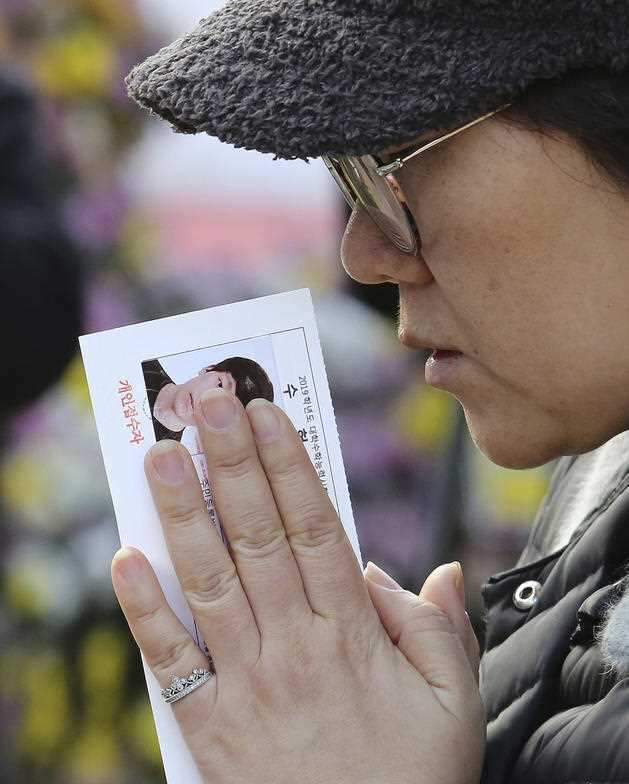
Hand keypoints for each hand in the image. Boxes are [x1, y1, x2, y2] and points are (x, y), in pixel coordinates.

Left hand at [111, 389, 485, 783]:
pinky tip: (125, 559)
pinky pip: (170, 661)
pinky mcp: (210, 727)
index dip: (289, 466)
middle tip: (209, 406)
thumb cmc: (414, 783)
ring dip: (184, 514)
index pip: (315, 528)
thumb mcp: (456, 705)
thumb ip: (439, 629)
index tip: (267, 414)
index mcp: (353, 635)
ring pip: (209, 582)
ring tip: (162, 455)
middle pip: (258, 537)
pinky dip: (144, 609)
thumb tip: (429, 570)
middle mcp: (294, 646)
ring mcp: (247, 685)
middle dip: (232, 464)